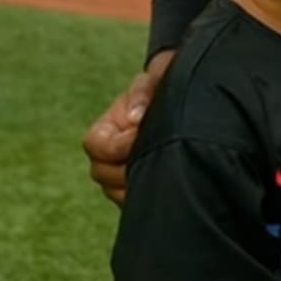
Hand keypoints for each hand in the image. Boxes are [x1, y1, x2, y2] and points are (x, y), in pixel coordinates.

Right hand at [82, 55, 169, 204]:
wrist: (185, 101)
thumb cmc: (164, 86)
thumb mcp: (155, 79)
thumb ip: (143, 91)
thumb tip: (135, 117)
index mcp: (106, 129)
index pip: (95, 145)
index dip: (116, 145)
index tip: (140, 135)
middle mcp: (109, 155)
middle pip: (101, 174)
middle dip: (126, 168)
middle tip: (156, 158)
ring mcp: (124, 174)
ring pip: (117, 192)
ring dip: (137, 183)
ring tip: (164, 169)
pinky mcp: (142, 187)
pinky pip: (137, 202)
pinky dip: (151, 195)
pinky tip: (170, 182)